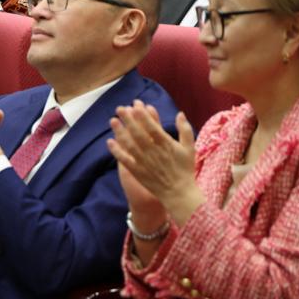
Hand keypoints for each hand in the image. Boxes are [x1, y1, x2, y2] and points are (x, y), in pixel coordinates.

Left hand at [107, 103, 202, 225]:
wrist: (179, 193)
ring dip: (120, 132)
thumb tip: (179, 114)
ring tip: (113, 121)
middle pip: (138, 133)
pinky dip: (117, 151)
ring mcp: (144, 162)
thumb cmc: (185, 169)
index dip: (143, 115)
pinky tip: (109, 142)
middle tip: (120, 108)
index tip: (136, 105)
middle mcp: (153, 152)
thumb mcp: (189, 148)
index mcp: (166, 145)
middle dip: (128, 119)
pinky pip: (125, 160)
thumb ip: (185, 130)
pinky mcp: (137, 172)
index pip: (152, 126)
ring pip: (129, 145)